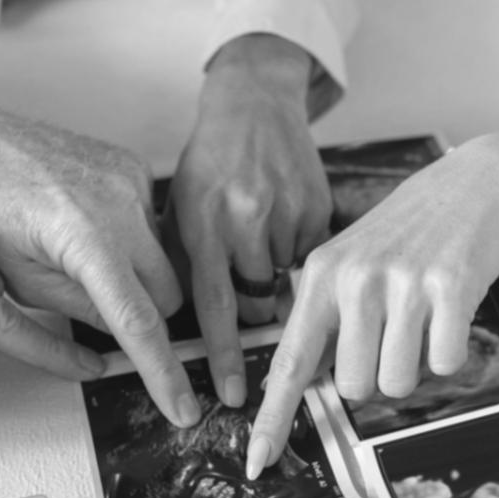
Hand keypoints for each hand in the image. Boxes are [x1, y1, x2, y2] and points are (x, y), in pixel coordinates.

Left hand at [0, 118, 198, 426]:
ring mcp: (131, 178)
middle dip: (140, 312)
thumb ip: (79, 310)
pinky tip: (86, 226)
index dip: (163, 372)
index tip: (182, 407)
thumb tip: (123, 329)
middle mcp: (121, 201)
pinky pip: (152, 223)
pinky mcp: (133, 166)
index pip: (139, 322)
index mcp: (86, 236)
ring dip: (134, 273)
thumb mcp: (19, 281)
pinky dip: (129, 239)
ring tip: (76, 253)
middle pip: (167, 292)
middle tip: (84, 299)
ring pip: (164, 259)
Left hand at [170, 34, 331, 406]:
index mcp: (203, 223)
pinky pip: (312, 257)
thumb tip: (183, 326)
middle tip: (253, 275)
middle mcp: (244, 219)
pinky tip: (285, 216)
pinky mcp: (318, 207)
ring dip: (277, 273)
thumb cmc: (209, 160)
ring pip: (287, 283)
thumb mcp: (180, 206)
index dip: (223, 355)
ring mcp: (285, 213)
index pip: (213, 305)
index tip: (232, 396)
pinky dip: (299, 250)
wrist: (254, 101)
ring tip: (264, 229)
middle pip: (259, 303)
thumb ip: (182, 262)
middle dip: (257, 304)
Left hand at [246, 135, 498, 476]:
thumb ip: (326, 317)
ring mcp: (403, 285)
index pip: (289, 362)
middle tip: (394, 330)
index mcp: (320, 275)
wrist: (475, 184)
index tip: (257, 460)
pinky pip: (444, 365)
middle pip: (354, 387)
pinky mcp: (450, 290)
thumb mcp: (350, 261)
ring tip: (421, 317)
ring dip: (414, 364)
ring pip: (398, 383)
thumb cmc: (409, 231)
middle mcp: (355, 280)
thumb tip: (312, 380)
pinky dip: (449, 351)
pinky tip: (449, 310)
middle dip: (377, 373)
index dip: (273, 418)